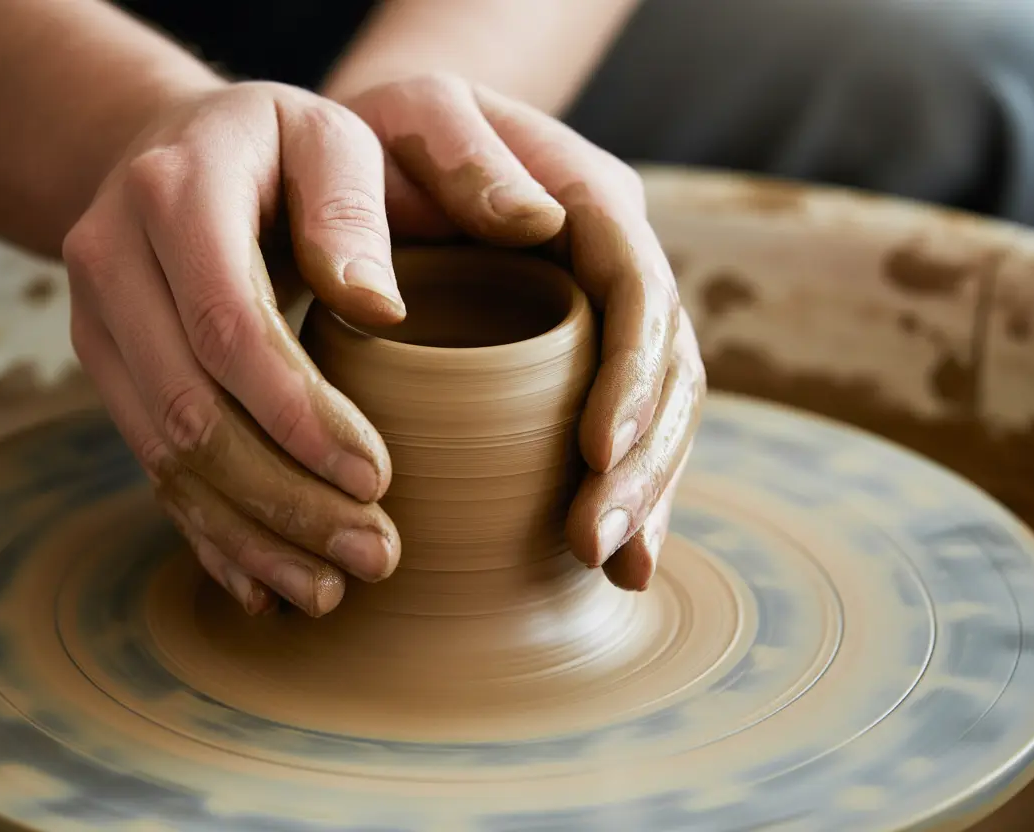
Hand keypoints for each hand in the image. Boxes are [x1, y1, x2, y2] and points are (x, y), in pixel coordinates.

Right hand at [63, 82, 417, 617]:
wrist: (173, 146)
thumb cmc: (277, 145)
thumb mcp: (329, 138)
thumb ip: (354, 210)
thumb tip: (381, 312)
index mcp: (174, 195)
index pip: (230, 327)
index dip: (300, 415)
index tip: (378, 477)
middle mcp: (113, 261)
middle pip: (191, 411)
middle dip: (284, 498)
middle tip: (376, 555)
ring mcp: (96, 322)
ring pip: (164, 455)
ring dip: (249, 534)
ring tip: (330, 590)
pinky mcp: (105, 368)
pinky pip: (149, 465)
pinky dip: (206, 531)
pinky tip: (261, 583)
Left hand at [340, 73, 703, 590]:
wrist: (369, 157)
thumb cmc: (386, 138)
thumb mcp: (416, 120)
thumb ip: (468, 159)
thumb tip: (539, 223)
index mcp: (591, 201)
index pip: (637, 291)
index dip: (629, 375)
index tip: (595, 453)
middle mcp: (613, 264)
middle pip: (664, 368)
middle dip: (641, 462)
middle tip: (593, 539)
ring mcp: (601, 320)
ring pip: (656, 413)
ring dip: (644, 494)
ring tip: (606, 562)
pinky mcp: (575, 367)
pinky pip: (620, 435)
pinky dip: (625, 498)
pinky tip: (614, 563)